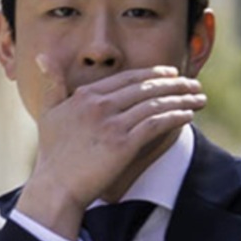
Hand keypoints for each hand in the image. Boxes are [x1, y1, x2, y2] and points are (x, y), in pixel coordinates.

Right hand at [16, 54, 205, 240]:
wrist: (55, 186)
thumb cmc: (52, 150)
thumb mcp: (48, 111)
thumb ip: (51, 82)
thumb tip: (42, 55)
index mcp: (87, 95)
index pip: (127, 78)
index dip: (152, 73)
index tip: (169, 72)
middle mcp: (102, 104)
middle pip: (146, 87)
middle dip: (174, 82)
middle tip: (192, 81)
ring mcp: (113, 123)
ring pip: (155, 103)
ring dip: (181, 98)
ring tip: (199, 96)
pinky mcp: (124, 144)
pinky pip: (156, 125)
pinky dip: (175, 116)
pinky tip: (188, 114)